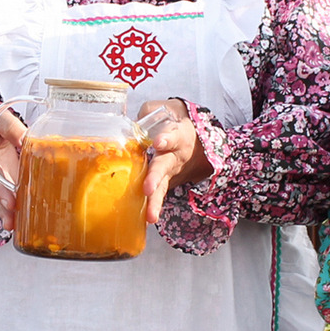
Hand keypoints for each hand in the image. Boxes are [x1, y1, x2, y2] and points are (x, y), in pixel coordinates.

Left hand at [138, 99, 212, 222]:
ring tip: (151, 216)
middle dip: (155, 178)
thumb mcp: (164, 109)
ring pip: (163, 187)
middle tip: (148, 188)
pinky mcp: (164, 183)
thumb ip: (149, 112)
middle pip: (164, 167)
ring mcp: (170, 172)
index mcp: (176, 136)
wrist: (195, 137)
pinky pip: (158, 196)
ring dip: (156, 202)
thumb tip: (135, 122)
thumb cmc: (173, 121)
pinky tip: (145, 221)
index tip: (159, 142)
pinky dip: (151, 208)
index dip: (166, 139)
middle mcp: (175, 156)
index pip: (172, 136)